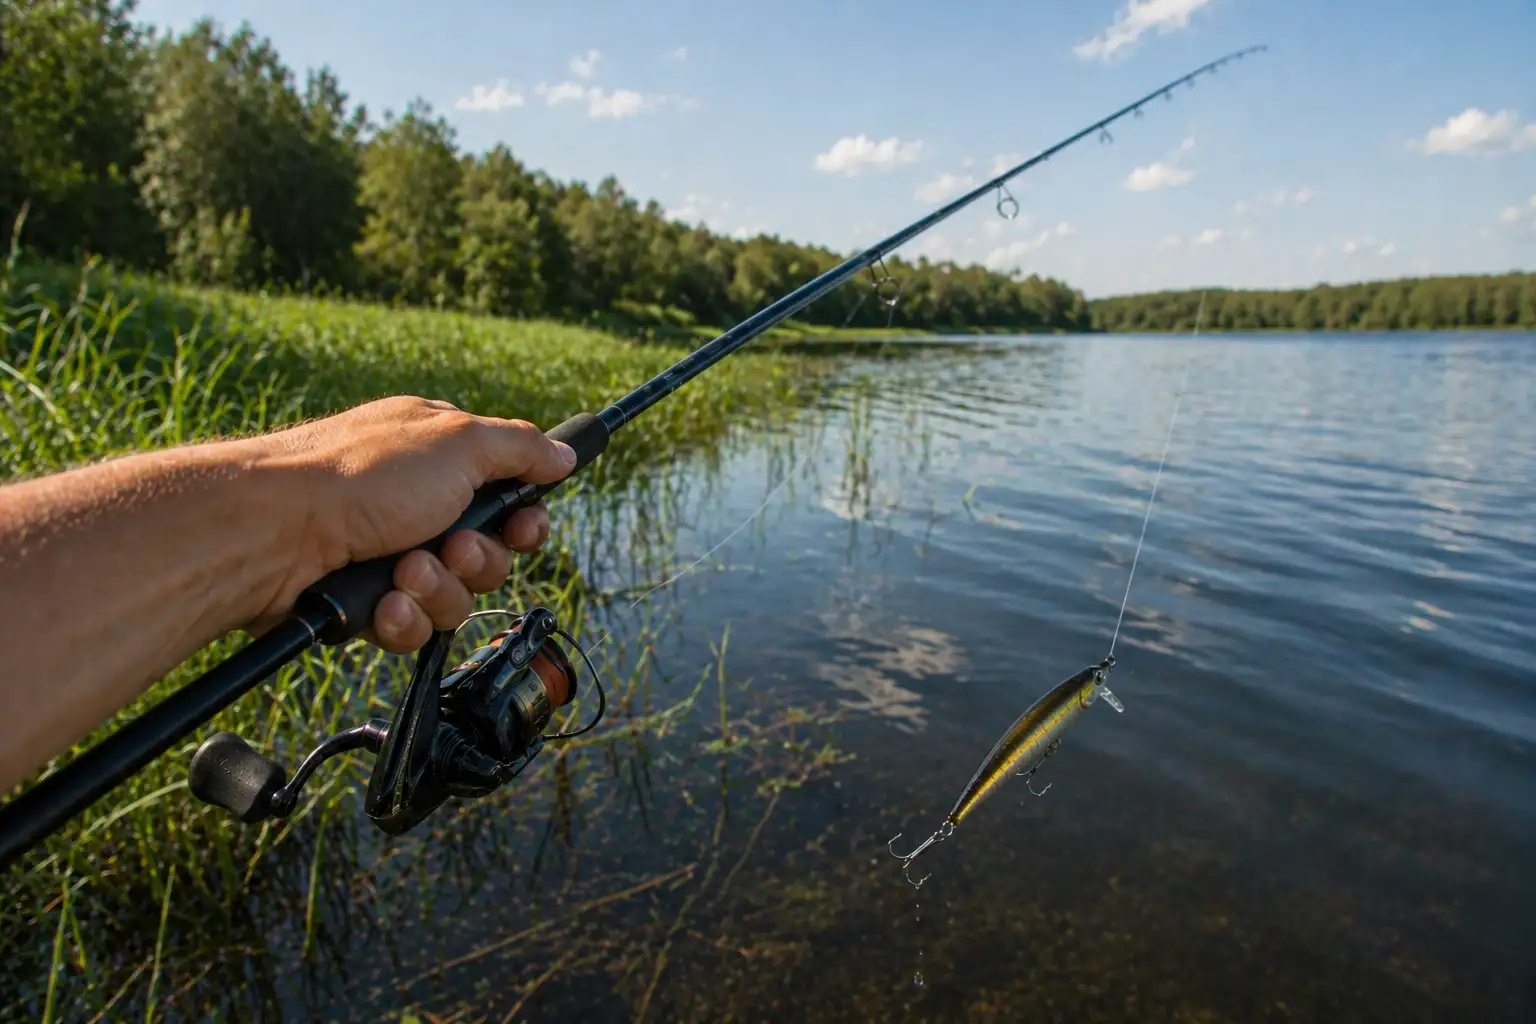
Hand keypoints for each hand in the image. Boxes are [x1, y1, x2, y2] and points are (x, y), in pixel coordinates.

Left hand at [249, 396, 577, 651]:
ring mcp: (391, 554)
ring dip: (439, 589)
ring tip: (403, 573)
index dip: (523, 520)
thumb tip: (565, 456)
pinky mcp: (368, 603)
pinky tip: (383, 604)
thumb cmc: (360, 476)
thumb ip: (521, 449)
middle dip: (479, 559)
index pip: (508, 496)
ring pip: (455, 597)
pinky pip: (415, 627)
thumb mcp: (458, 442)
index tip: (522, 527)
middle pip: (490, 554)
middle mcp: (418, 505)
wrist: (273, 533)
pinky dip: (404, 618)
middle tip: (452, 546)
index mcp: (441, 457)